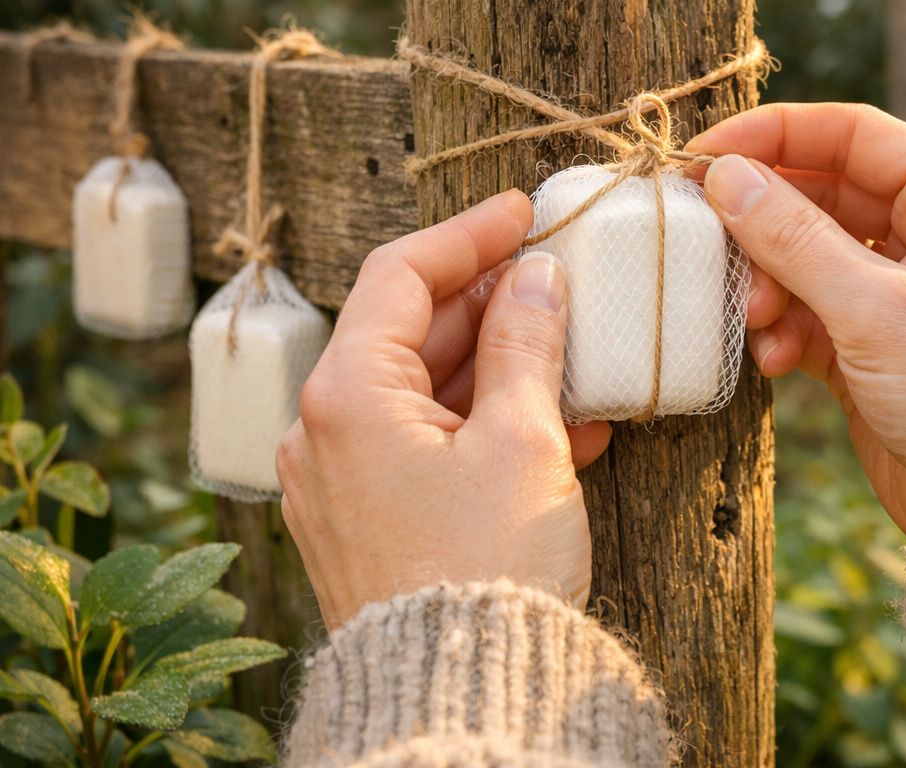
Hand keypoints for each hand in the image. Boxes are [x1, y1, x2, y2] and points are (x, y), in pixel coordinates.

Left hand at [277, 192, 611, 629]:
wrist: (461, 694)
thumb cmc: (486, 566)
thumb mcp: (523, 440)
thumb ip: (527, 345)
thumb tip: (535, 279)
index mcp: (347, 395)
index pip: (401, 275)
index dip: (468, 234)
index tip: (524, 211)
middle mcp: (326, 432)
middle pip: (412, 332)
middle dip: (494, 306)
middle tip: (560, 283)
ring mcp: (344, 482)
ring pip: (428, 392)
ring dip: (503, 369)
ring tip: (578, 359)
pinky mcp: (373, 522)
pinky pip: (431, 446)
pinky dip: (490, 426)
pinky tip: (563, 426)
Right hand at [690, 104, 905, 538]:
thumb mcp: (876, 309)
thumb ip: (793, 237)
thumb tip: (725, 177)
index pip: (853, 133)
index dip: (773, 136)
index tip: (703, 156)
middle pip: (824, 194)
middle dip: (765, 225)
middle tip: (710, 248)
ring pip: (812, 255)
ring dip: (772, 284)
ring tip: (757, 320)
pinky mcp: (884, 343)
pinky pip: (816, 310)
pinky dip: (789, 328)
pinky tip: (778, 359)